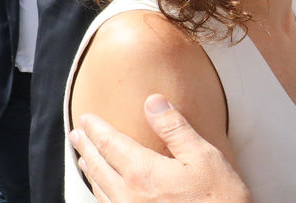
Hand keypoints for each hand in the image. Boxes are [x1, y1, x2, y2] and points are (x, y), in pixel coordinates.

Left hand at [70, 93, 250, 202]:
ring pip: (100, 188)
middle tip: (76, 135)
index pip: (111, 144)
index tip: (87, 118)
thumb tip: (152, 102)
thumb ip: (174, 128)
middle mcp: (129, 195)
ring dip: (90, 170)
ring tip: (84, 159)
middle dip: (87, 148)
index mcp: (144, 172)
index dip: (97, 129)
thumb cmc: (219, 198)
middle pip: (99, 166)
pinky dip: (100, 191)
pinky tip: (102, 189)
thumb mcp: (203, 156)